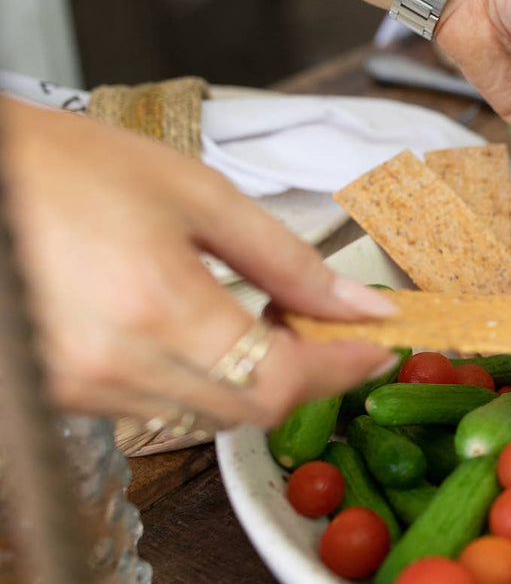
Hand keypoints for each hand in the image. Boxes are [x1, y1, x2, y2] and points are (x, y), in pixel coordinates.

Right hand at [0, 101, 398, 426]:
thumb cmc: (69, 168)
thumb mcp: (198, 195)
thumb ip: (289, 260)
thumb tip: (363, 305)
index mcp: (157, 310)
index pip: (281, 380)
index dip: (342, 368)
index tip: (378, 346)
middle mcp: (114, 367)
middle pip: (249, 411)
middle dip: (303, 373)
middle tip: (323, 323)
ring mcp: (79, 389)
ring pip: (205, 415)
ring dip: (249, 378)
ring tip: (257, 315)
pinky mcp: (58, 394)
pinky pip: (155, 407)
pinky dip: (196, 379)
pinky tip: (198, 330)